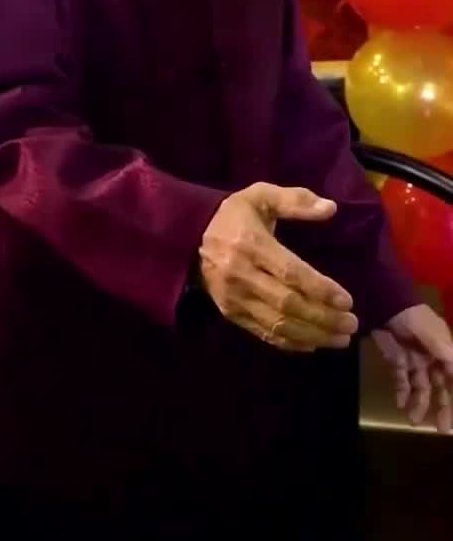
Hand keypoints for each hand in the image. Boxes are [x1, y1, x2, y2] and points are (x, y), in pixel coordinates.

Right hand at [199, 183, 358, 351]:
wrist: (188, 236)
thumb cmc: (234, 216)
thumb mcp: (261, 196)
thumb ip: (295, 200)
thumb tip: (331, 208)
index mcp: (251, 244)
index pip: (290, 273)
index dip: (321, 289)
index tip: (347, 301)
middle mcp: (241, 274)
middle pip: (288, 304)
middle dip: (323, 318)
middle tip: (352, 324)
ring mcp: (234, 298)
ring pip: (278, 324)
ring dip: (313, 335)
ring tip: (340, 339)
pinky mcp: (230, 313)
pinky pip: (264, 333)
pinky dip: (291, 343)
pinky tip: (313, 344)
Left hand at [373, 304, 452, 432]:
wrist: (383, 300)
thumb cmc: (411, 314)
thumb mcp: (430, 332)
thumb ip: (445, 352)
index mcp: (445, 350)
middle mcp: (433, 357)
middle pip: (441, 387)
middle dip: (442, 407)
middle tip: (442, 429)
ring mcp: (415, 359)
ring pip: (422, 387)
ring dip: (419, 404)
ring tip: (413, 421)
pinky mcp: (397, 360)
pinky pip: (402, 380)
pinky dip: (402, 393)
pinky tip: (400, 405)